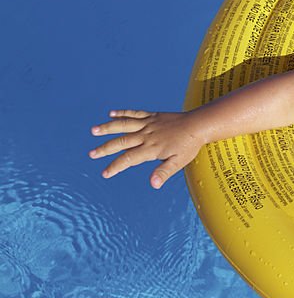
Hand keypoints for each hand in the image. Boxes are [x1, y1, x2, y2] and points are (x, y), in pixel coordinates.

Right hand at [89, 110, 205, 188]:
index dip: (115, 166)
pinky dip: (123, 113)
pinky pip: (134, 113)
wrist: (199, 125)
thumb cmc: (189, 145)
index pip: (128, 159)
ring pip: (124, 125)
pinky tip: (111, 113)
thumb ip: (164, 172)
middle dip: (105, 149)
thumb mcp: (179, 162)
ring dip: (108, 127)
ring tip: (93, 130)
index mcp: (151, 148)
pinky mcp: (152, 116)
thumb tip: (153, 185)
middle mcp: (146, 135)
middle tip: (91, 154)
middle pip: (121, 142)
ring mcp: (148, 124)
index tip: (105, 173)